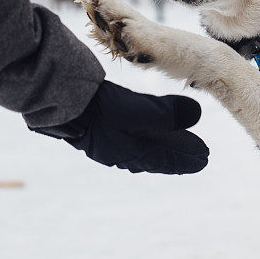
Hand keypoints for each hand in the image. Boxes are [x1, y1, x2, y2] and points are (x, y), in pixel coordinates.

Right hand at [32, 81, 207, 173]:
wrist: (55, 99)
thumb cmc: (95, 107)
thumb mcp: (134, 110)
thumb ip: (164, 114)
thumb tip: (197, 114)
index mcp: (128, 152)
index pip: (164, 158)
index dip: (185, 158)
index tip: (204, 158)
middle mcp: (118, 150)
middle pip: (155, 154)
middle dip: (177, 153)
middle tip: (200, 153)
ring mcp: (107, 137)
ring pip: (142, 144)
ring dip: (162, 143)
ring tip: (177, 141)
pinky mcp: (98, 123)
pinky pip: (130, 133)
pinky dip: (145, 133)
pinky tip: (144, 128)